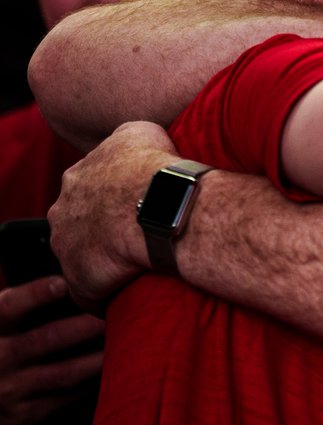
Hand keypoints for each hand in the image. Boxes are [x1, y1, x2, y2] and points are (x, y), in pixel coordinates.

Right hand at [0, 278, 103, 424]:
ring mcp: (12, 389)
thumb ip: (19, 306)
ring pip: (63, 373)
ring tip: (126, 343)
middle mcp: (0, 359)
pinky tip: (112, 371)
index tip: (63, 283)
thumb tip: (66, 278)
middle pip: (45, 339)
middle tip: (116, 312)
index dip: (35, 295)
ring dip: (97, 358)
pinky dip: (90, 384)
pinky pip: (65, 398)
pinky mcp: (24, 414)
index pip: (9, 308)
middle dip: (84, 327)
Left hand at [49, 121, 179, 310]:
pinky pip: (91, 293)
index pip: (88, 190)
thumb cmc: (152, 166)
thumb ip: (124, 138)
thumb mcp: (140, 130)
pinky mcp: (80, 280)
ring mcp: (67, 248)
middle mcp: (62, 212)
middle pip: (78, 224)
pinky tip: (130, 289)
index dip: (110, 197)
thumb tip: (131, 143)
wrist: (158, 204)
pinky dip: (107, 294)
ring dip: (103, 263)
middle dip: (100, 230)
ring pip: (82, 259)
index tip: (133, 203)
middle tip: (134, 234)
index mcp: (76, 179)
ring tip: (135, 264)